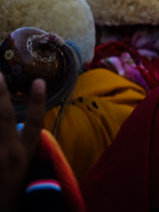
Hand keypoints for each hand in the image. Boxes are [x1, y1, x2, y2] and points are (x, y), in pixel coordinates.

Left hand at [0, 73, 45, 211]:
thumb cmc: (11, 193)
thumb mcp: (23, 171)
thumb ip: (20, 150)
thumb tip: (15, 126)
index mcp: (25, 156)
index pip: (35, 124)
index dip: (37, 102)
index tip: (38, 81)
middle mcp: (9, 154)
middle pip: (4, 118)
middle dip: (1, 96)